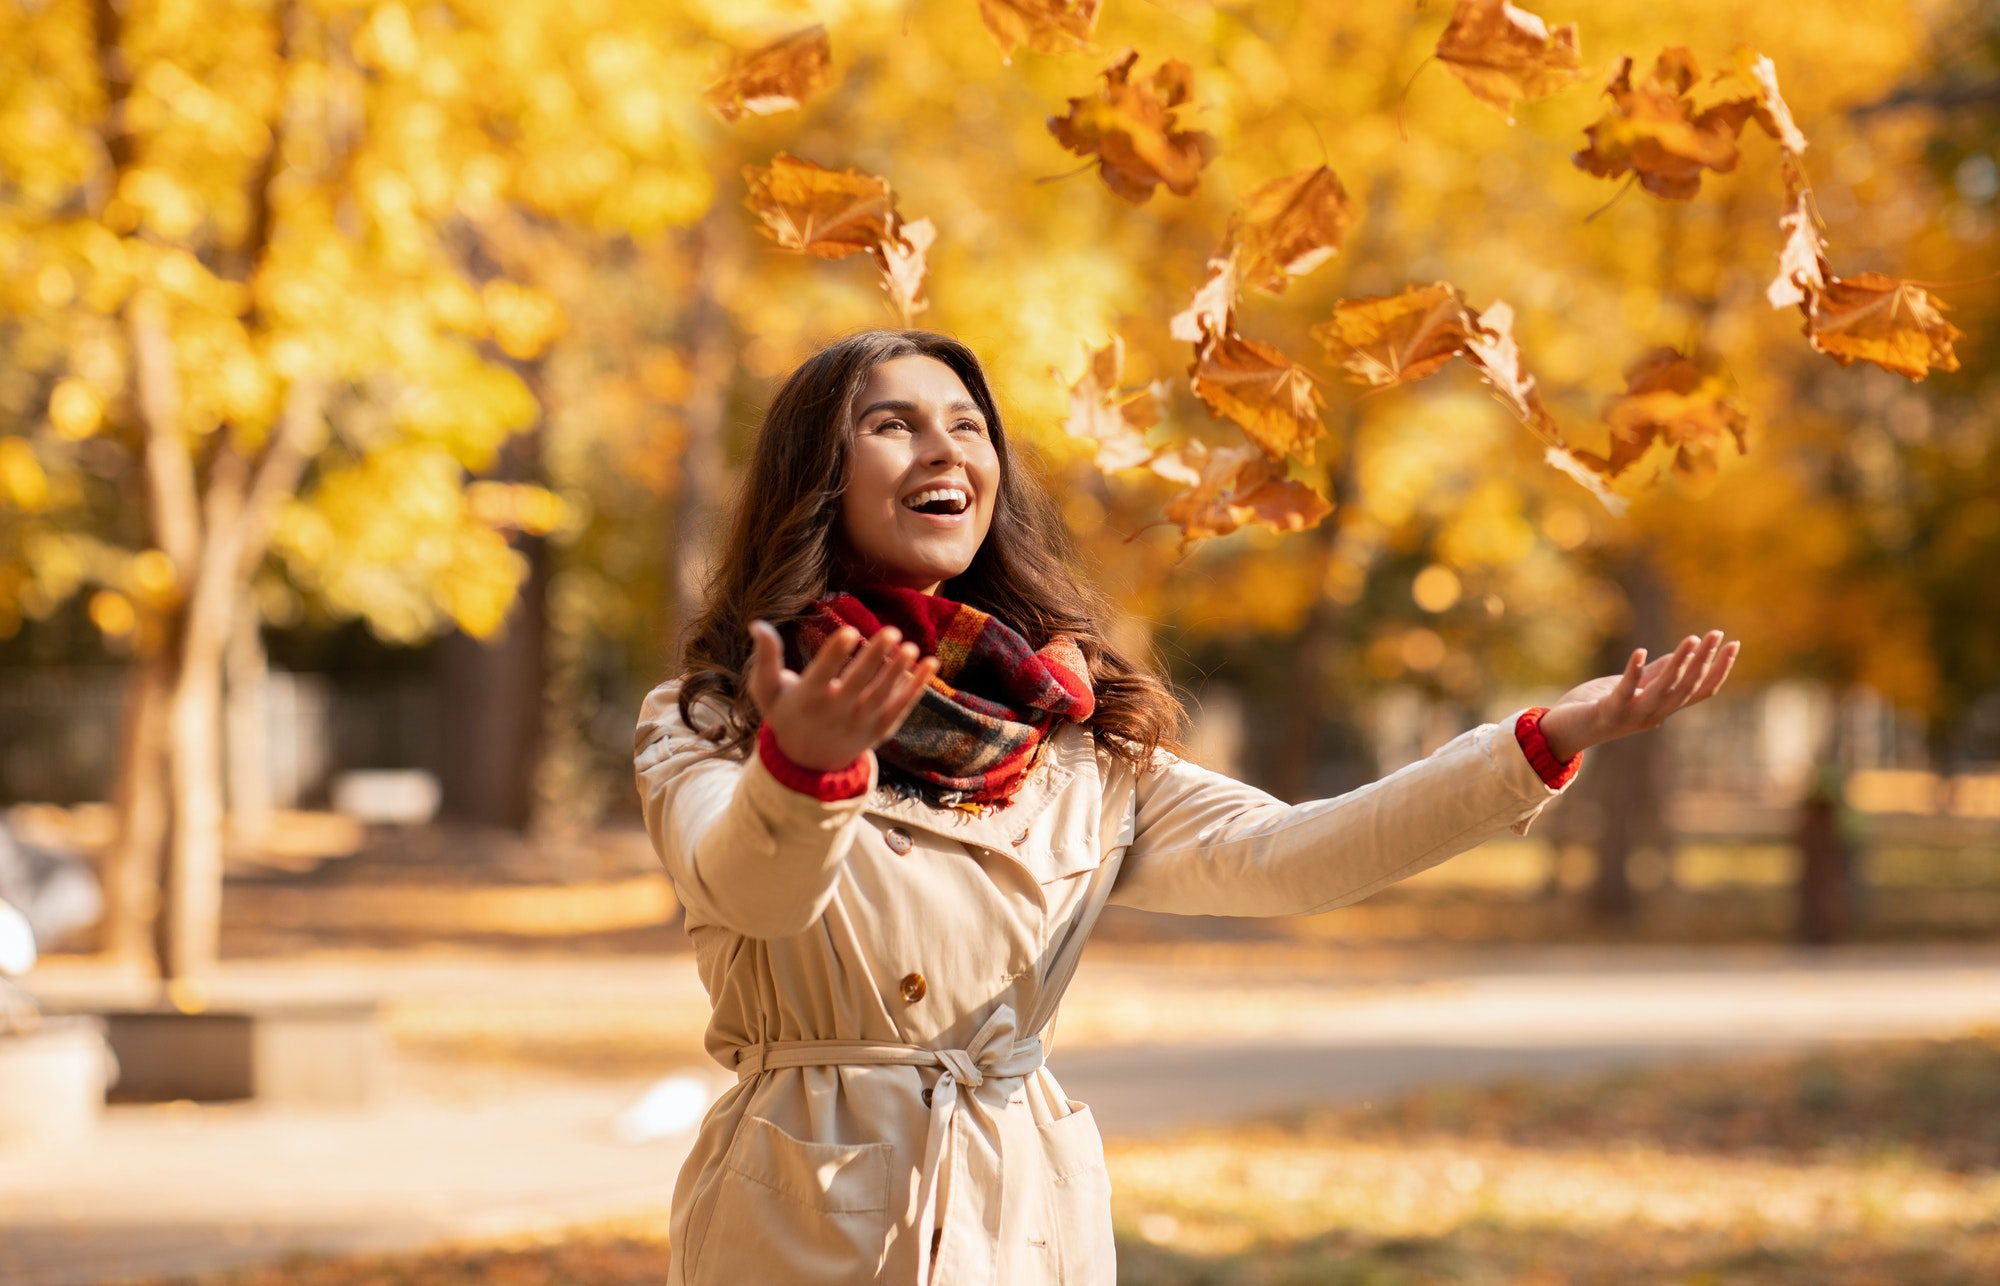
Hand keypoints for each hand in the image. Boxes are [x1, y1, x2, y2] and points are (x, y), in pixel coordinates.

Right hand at [746, 618, 939, 771]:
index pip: (823, 674)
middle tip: (891, 632)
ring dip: (899, 672)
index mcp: (808, 699)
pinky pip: (901, 707)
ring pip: (883, 695)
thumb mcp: (767, 691)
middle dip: (874, 658)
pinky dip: (917, 688)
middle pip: (858, 683)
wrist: (808, 763)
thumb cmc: (786, 715)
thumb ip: (765, 659)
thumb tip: (757, 624)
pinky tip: (931, 663)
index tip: (849, 631)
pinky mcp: (880, 730)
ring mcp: (861, 723)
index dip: (835, 653)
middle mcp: (836, 712)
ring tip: (911, 647)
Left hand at [1538, 629, 1739, 760]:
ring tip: (1692, 639)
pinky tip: (1640, 651)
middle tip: (1717, 634)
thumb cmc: (1596, 708)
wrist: (1561, 734)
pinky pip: (1625, 691)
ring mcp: (1632, 715)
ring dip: (1679, 663)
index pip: (1700, 690)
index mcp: (1661, 708)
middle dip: (1704, 660)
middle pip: (1687, 687)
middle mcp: (1653, 715)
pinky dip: (1634, 672)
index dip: (1719, 669)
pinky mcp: (1608, 711)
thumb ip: (1653, 674)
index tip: (1734, 644)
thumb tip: (1680, 655)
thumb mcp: (1630, 687)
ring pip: (1664, 689)